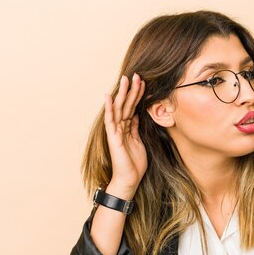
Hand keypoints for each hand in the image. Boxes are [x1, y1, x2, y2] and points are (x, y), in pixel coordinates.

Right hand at [103, 73, 146, 196]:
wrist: (129, 180)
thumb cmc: (134, 164)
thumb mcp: (139, 141)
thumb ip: (135, 127)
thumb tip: (136, 115)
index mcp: (127, 128)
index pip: (133, 107)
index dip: (138, 95)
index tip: (144, 82)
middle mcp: (120, 127)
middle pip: (126, 104)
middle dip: (131, 90)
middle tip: (136, 74)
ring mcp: (115, 132)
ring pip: (119, 109)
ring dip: (122, 94)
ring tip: (126, 79)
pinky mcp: (113, 138)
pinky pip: (110, 121)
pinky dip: (110, 109)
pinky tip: (109, 97)